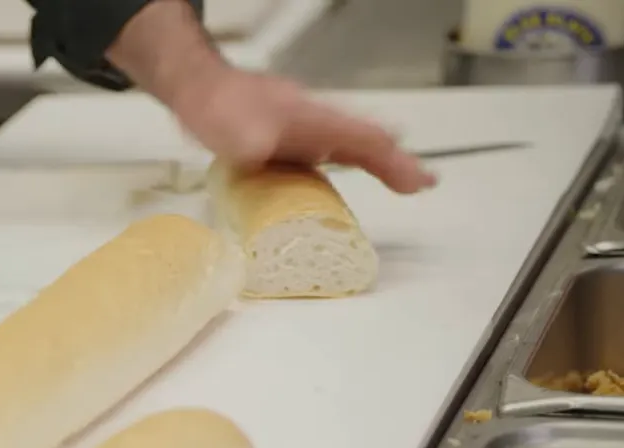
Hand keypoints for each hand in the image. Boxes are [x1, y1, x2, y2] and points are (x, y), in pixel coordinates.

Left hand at [169, 65, 437, 193]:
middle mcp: (314, 124)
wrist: (199, 88)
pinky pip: (329, 153)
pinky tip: (349, 178)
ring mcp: (303, 131)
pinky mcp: (289, 140)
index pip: (362, 139)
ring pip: (351, 146)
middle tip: (424, 183)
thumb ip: (251, 144)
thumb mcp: (233, 131)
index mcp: (310, 120)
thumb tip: (262, 154)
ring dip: (379, 163)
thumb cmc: (219, 107)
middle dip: (397, 163)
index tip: (417, 179)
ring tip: (405, 182)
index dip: (391, 161)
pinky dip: (350, 163)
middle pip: (366, 142)